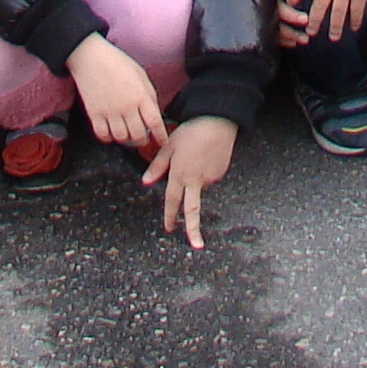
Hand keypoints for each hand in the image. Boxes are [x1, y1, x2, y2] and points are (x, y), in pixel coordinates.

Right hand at [67, 33, 168, 152]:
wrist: (91, 57)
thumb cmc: (117, 62)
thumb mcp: (140, 74)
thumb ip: (149, 95)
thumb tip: (155, 114)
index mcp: (140, 95)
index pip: (155, 122)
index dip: (161, 135)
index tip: (163, 142)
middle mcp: (126, 106)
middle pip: (138, 135)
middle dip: (143, 140)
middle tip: (144, 139)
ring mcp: (110, 112)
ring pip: (121, 138)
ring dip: (127, 140)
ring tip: (128, 136)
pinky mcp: (94, 114)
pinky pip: (103, 135)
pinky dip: (109, 138)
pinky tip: (112, 133)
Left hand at [144, 114, 235, 248]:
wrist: (217, 122)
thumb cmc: (190, 132)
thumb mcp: (168, 147)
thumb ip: (157, 167)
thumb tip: (146, 182)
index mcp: (180, 175)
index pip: (172, 201)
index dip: (169, 216)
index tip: (168, 229)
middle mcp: (196, 180)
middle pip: (193, 210)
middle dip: (193, 230)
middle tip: (197, 245)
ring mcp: (210, 178)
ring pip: (199, 186)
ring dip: (194, 179)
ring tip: (194, 154)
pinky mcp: (220, 173)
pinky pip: (209, 177)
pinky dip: (204, 171)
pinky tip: (205, 155)